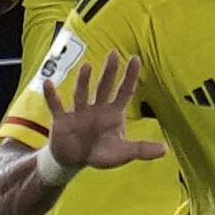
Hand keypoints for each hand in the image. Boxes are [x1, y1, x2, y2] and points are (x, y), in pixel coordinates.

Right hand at [46, 51, 167, 173]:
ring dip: (84, 81)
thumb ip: (141, 150)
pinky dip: (52, 95)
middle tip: (113, 53)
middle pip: (104, 87)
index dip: (130, 76)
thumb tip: (165, 150)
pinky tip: (49, 83)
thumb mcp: (122, 153)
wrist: (74, 161)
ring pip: (81, 93)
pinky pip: (56, 105)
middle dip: (109, 71)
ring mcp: (79, 112)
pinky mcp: (62, 119)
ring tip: (87, 67)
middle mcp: (96, 108)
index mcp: (113, 113)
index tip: (135, 58)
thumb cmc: (100, 153)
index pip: (124, 91)